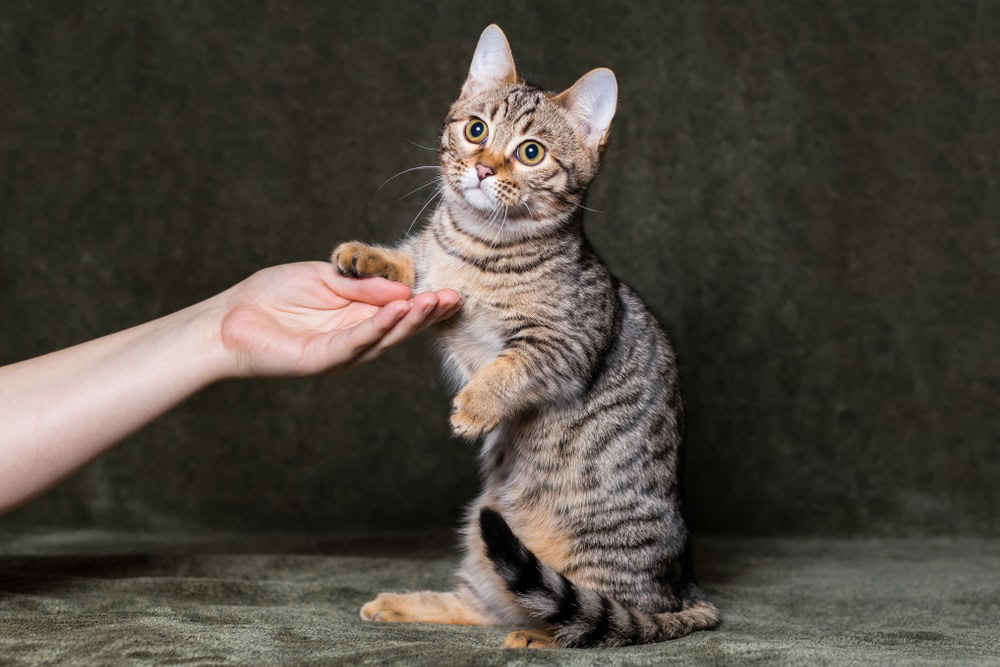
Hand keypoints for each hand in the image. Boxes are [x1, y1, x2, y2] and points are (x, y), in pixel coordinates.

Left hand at [218, 261, 459, 377]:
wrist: (228, 319)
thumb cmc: (270, 296)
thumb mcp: (324, 278)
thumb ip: (361, 285)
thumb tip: (403, 289)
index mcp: (356, 317)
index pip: (398, 311)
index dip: (424, 303)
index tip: (450, 291)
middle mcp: (354, 338)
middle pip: (400, 327)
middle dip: (428, 313)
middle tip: (454, 298)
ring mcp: (341, 352)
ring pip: (385, 336)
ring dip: (412, 319)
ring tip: (434, 302)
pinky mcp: (323, 360)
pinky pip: (357, 341)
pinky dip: (379, 325)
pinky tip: (399, 309)